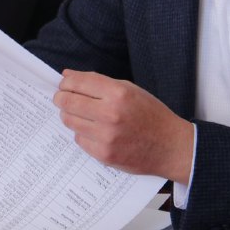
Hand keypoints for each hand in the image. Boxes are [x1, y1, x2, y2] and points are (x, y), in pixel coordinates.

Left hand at [54, 70, 193, 183]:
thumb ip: (100, 83)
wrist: (168, 145)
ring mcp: (105, 136)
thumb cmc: (151, 114)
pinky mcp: (103, 154)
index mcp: (118, 93)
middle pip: (68, 102)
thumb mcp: (131, 89)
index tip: (64, 82)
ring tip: (78, 113)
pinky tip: (92, 129)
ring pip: (70, 121)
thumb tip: (70, 76)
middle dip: (61, 97)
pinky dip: (82, 132)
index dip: (67, 81)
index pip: (79, 82)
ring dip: (69, 115)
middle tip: (61, 97)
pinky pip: (80, 139)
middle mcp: (110, 113)